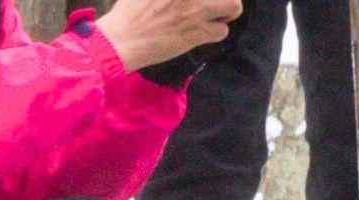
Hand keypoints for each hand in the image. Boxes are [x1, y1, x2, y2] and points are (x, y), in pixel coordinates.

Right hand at [95, 0, 240, 72]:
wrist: (124, 38)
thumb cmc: (130, 10)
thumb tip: (179, 1)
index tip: (202, 2)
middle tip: (217, 4)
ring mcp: (197, 9)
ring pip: (233, 7)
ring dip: (224, 15)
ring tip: (213, 18)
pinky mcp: (198, 32)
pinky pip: (222, 31)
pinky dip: (216, 32)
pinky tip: (203, 32)